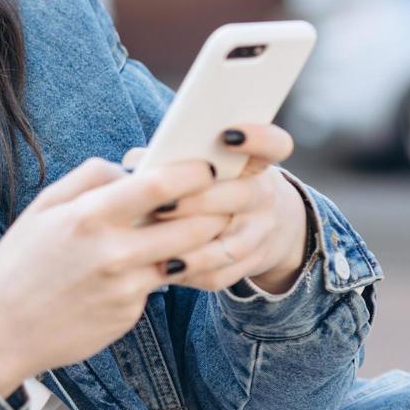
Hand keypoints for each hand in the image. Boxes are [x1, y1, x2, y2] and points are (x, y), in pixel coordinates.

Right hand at [0, 157, 228, 398]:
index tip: (207, 168)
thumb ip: (88, 178)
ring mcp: (125, 287)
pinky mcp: (129, 314)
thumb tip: (130, 168)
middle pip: (192, 224)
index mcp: (87, 216)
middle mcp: (112, 252)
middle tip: (220, 200)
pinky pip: (157, 285)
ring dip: (201, 242)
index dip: (194, 173)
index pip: (159, 185)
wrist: (1, 330)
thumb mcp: (42, 208)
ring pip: (186, 257)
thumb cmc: (19, 263)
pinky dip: (160, 272)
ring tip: (199, 230)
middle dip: (215, 209)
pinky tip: (144, 268)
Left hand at [121, 122, 309, 294]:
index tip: (227, 134)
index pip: (274, 144)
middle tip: (160, 206)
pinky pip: (222, 274)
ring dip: (193, 251)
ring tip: (158, 251)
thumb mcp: (210, 163)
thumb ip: (176, 157)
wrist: (259, 223)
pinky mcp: (250, 263)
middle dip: (197, 202)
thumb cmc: (215, 183)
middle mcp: (263, 195)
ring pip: (231, 245)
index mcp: (255, 162)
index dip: (257, 137)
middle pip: (239, 196)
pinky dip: (192, 274)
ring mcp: (260, 232)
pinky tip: (163, 270)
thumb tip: (136, 164)